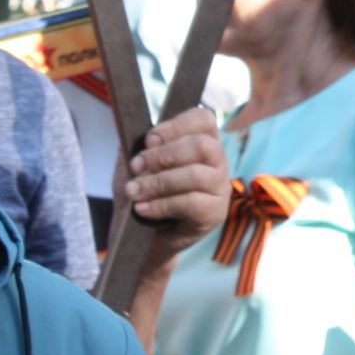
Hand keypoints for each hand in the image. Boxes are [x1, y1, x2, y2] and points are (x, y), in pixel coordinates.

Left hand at [120, 108, 229, 264]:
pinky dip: (163, 205)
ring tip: (134, 191)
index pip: (204, 119)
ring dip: (159, 182)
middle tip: (137, 166)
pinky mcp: (216, 213)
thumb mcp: (134, 166)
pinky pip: (192, 203)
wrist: (142, 235)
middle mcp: (217, 161)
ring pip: (197, 175)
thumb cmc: (143, 193)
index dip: (176, 125)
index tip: (149, 139)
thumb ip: (136, 147)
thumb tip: (136, 134)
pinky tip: (143, 209)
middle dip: (165, 155)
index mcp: (202, 141)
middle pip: (203, 146)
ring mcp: (220, 187)